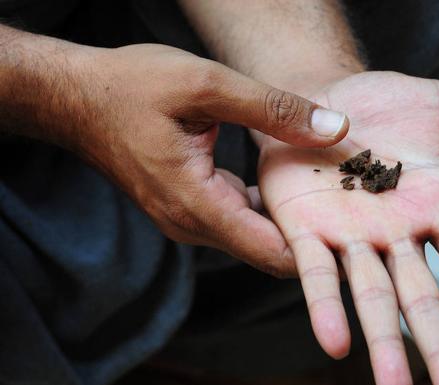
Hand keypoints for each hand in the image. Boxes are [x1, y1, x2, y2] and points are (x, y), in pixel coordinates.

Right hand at [69, 44, 348, 274]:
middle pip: (268, 252)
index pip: (272, 253)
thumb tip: (335, 127)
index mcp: (196, 203)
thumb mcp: (208, 85)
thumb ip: (274, 109)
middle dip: (314, 238)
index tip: (359, 236)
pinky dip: (266, 208)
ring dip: (292, 222)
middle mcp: (191, 224)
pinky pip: (238, 220)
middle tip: (358, 212)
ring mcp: (187, 219)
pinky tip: (290, 182)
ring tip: (333, 196)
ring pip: (255, 238)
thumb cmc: (132, 86)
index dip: (320, 251)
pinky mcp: (187, 207)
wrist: (75, 97)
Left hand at [257, 72, 438, 383]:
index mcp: (436, 211)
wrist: (323, 96)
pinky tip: (336, 342)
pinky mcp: (304, 228)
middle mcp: (396, 235)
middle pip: (423, 299)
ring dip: (385, 343)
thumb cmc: (389, 107)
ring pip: (372, 297)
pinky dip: (325, 306)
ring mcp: (349, 236)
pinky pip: (317, 273)